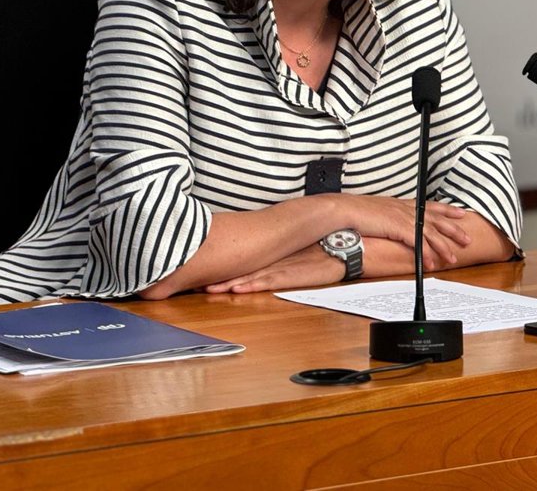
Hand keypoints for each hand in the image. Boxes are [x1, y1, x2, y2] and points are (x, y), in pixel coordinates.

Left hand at [203, 245, 344, 293]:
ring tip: (208, 289)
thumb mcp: (293, 253)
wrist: (344, 247)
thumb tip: (254, 265)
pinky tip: (237, 290)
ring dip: (228, 283)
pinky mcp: (291, 275)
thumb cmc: (320, 251)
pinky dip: (251, 286)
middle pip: (238, 267)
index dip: (217, 266)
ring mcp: (280, 266)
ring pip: (248, 276)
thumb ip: (275, 257)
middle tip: (192, 282)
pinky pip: (268, 282)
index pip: (239, 260)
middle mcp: (271, 258)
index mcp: (269, 253)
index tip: (197, 272)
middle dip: (215, 275)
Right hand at [335, 196, 471, 266]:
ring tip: (453, 258)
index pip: (431, 205)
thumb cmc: (358, 211)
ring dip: (443, 247)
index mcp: (403, 204)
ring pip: (431, 234)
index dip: (447, 210)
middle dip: (453, 230)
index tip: (460, 213)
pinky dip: (427, 255)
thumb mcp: (380, 211)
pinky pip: (418, 244)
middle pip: (437, 220)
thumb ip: (391, 216)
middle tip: (467, 238)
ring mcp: (404, 218)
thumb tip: (394, 224)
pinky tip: (432, 263)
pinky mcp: (399, 228)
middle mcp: (407, 209)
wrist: (346, 210)